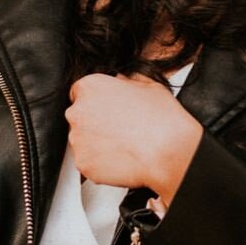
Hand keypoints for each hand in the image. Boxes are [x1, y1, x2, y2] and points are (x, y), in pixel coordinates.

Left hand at [67, 72, 202, 199]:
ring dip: (96, 144)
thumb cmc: (161, 119)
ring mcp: (78, 139)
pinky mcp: (83, 163)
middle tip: (118, 129)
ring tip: (122, 146)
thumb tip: (122, 81)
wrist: (167, 152)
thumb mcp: (148, 85)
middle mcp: (78, 112)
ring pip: (82, 141)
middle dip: (94, 123)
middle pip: (79, 116)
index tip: (107, 110)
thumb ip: (127, 80)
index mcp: (90, 87)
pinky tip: (120, 160)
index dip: (96, 102)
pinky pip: (87, 163)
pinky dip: (99, 164)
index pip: (80, 92)